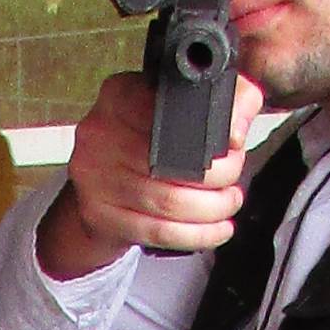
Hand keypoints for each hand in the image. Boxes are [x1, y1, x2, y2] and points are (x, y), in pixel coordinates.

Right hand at [37, 67, 261, 278]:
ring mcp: (94, 176)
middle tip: (233, 180)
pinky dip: (196, 234)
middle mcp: (100, 132)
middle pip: (172, 163)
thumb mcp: (186, 104)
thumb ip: (230, 100)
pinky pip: (157, 231)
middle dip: (219, 177)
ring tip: (228, 203)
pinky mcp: (99, 214)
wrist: (99, 180)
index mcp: (120, 95)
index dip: (213, 139)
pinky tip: (217, 229)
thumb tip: (235, 134)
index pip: (174, 115)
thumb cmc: (144, 139)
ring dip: (211, 209)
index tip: (234, 149)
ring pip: (168, 201)